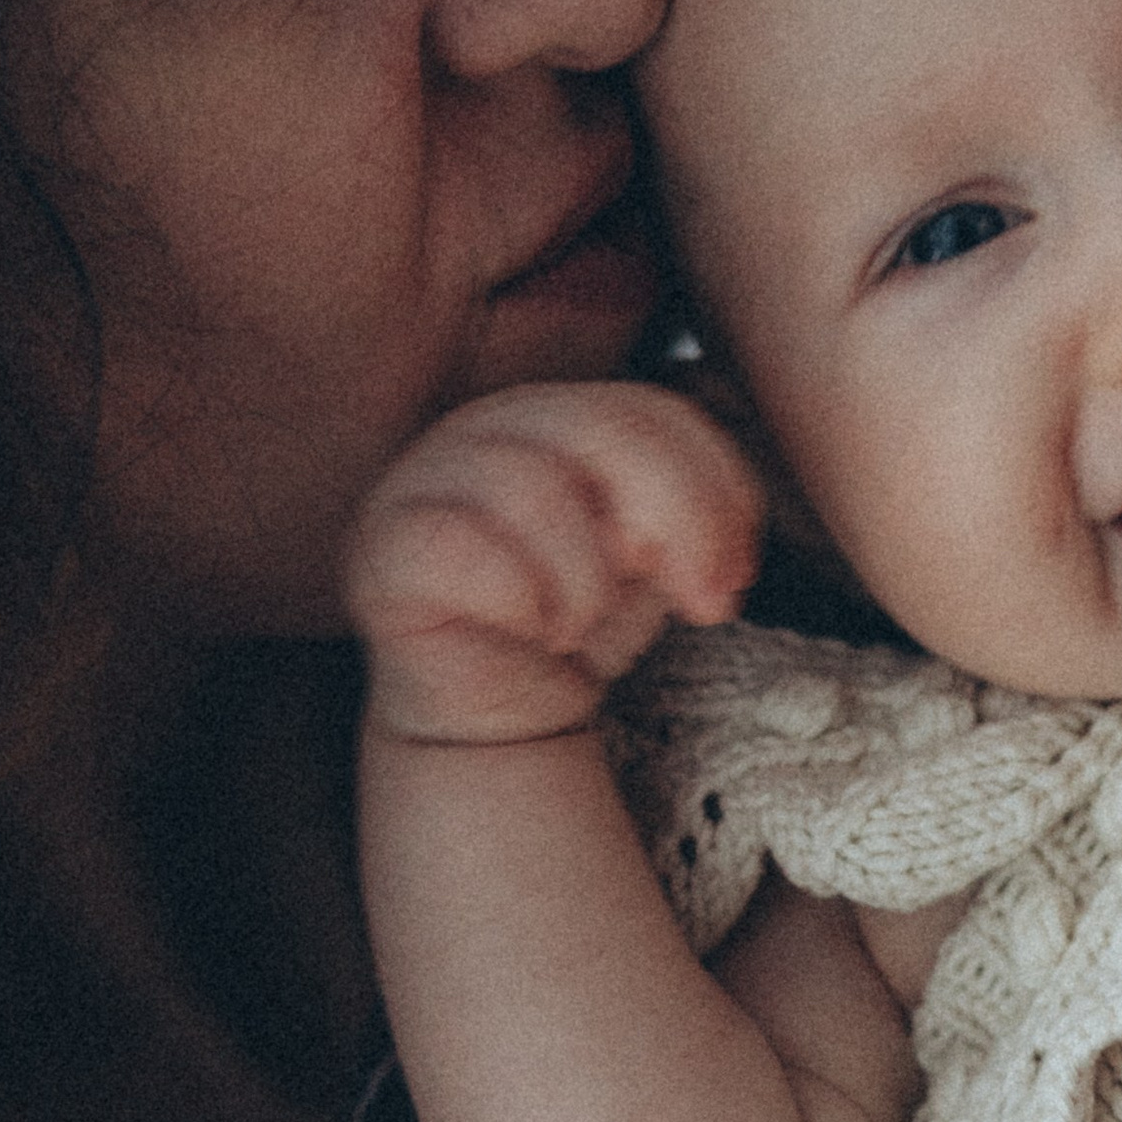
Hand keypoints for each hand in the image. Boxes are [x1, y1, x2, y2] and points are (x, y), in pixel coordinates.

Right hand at [345, 380, 761, 745]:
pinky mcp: (382, 549)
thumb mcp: (656, 560)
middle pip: (605, 431)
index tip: (739, 575)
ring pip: (535, 491)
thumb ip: (688, 515)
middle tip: (705, 607)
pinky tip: (534, 632)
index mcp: (558, 415)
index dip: (716, 488)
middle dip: (678, 524)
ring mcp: (422, 480)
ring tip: (583, 627)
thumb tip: (720, 535)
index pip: (654, 410)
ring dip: (589, 583)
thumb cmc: (575, 621)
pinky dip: (520, 600)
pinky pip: (459, 550)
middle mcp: (487, 427)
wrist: (493, 711)